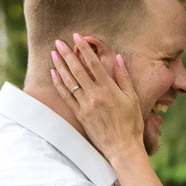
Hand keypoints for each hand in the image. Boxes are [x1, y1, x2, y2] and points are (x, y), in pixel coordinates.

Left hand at [49, 35, 144, 160]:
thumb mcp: (133, 99)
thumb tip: (118, 58)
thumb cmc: (131, 124)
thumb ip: (124, 77)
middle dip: (67, 54)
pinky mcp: (80, 115)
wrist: (122, 148)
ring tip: (53, 53)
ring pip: (69, 81)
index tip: (77, 37)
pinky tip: (53, 73)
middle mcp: (95, 95)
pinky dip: (59, 84)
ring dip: (60, 66)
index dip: (84, 48)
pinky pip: (66, 97)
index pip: (93, 63)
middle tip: (59, 41)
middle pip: (77, 69)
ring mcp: (85, 105)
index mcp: (109, 89)